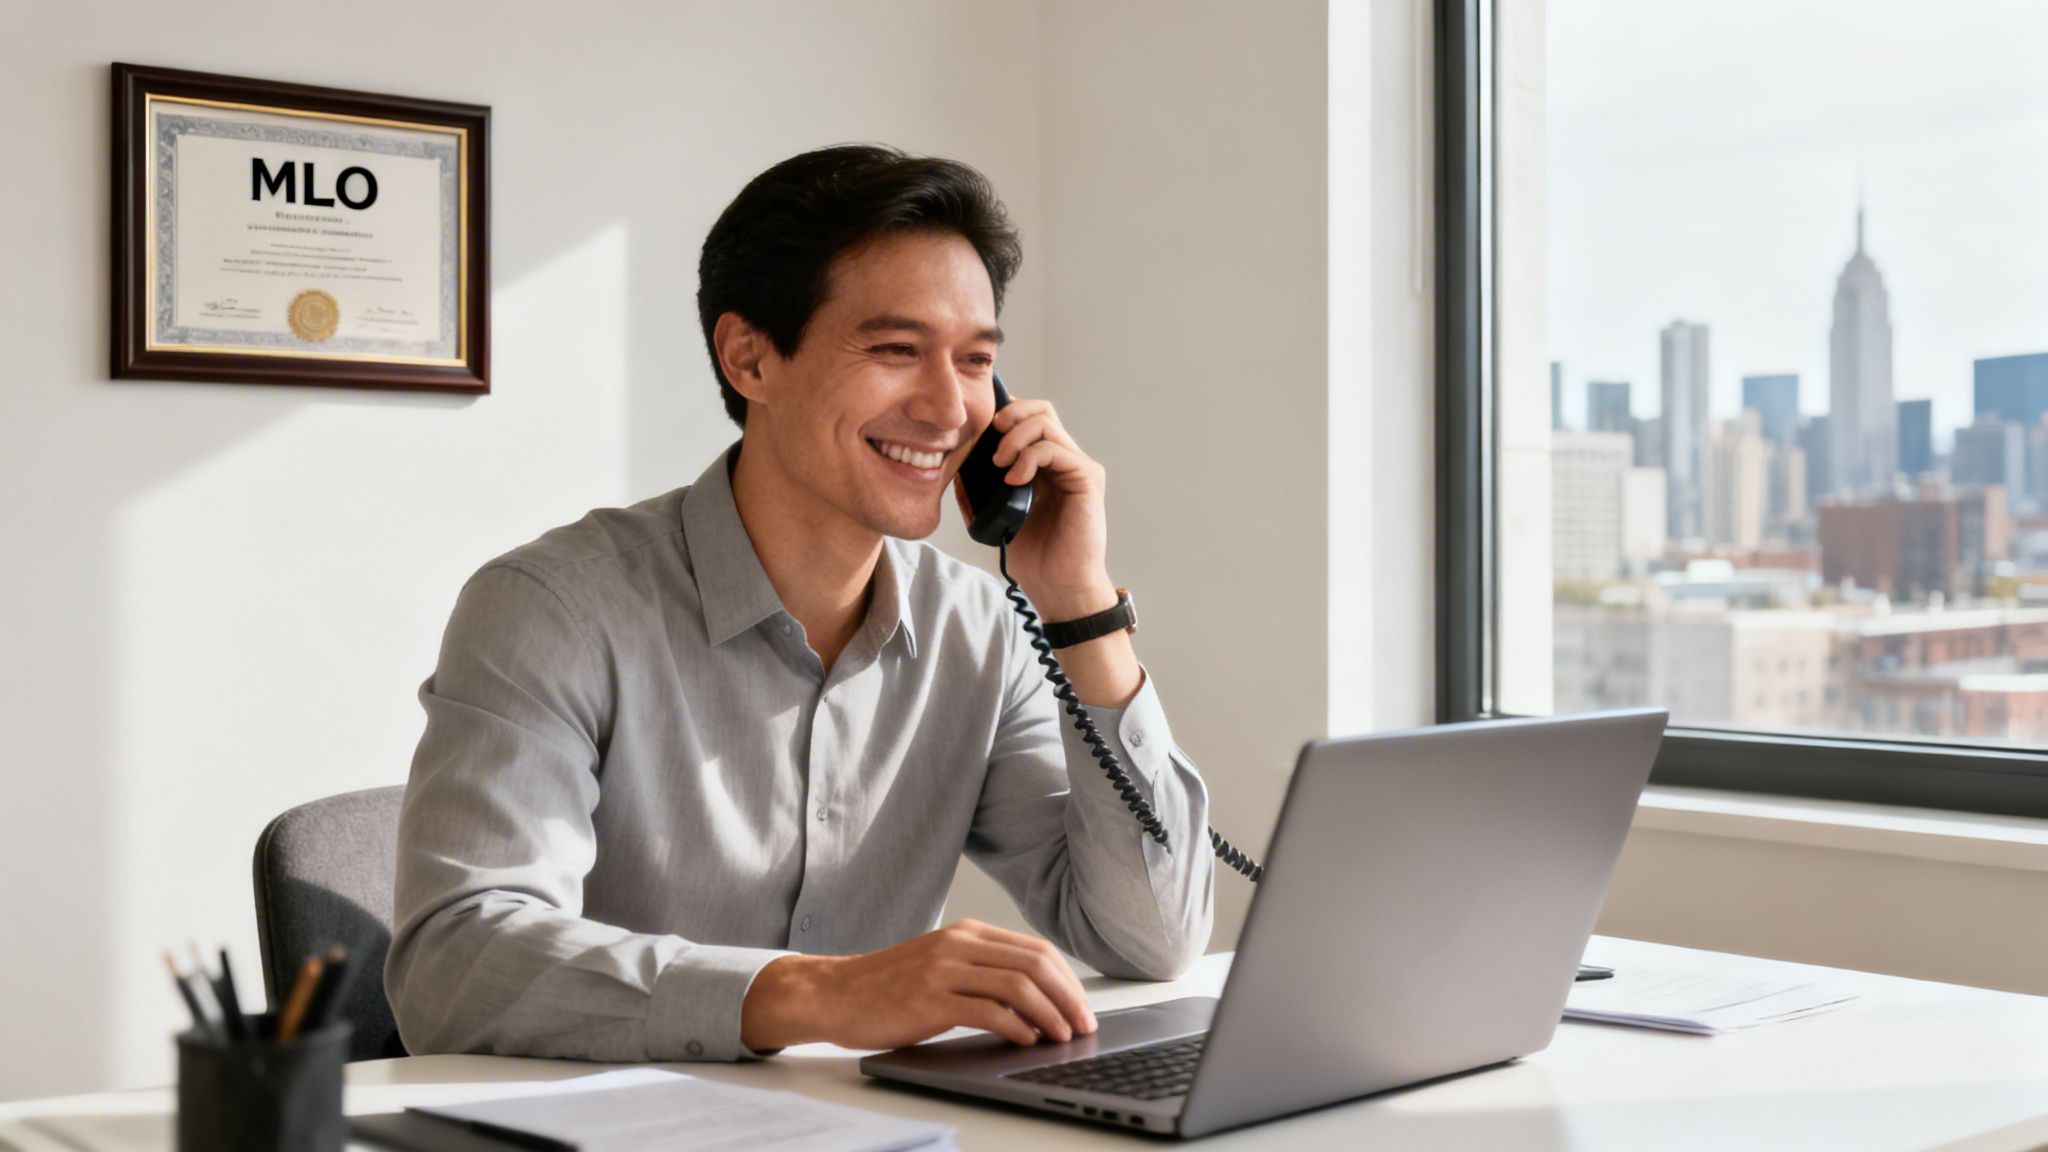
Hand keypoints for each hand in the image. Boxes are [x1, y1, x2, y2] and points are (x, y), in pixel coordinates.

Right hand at [740, 920, 1097, 1050]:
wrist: (835, 993)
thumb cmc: (888, 987)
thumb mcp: (941, 966)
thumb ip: (982, 972)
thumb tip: (1037, 1001)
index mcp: (967, 933)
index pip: (1036, 950)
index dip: (1068, 981)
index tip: (1083, 1008)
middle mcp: (959, 944)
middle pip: (1035, 964)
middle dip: (1068, 998)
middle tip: (1083, 1026)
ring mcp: (944, 970)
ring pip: (1017, 984)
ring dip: (1049, 1014)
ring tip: (1061, 1037)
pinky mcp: (929, 999)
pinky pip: (987, 1011)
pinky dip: (1016, 1027)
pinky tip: (1025, 1041)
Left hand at [952, 395, 1116, 621]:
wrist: (1057, 585)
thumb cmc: (1033, 555)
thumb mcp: (992, 515)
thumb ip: (977, 489)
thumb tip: (955, 465)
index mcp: (1043, 465)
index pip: (1027, 419)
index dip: (1004, 414)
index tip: (979, 429)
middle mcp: (1063, 459)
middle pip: (1039, 410)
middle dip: (1009, 414)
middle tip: (990, 435)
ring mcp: (1076, 466)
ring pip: (1045, 422)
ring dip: (1014, 437)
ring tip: (999, 464)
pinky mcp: (1087, 477)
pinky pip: (1055, 449)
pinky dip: (1030, 457)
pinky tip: (1014, 479)